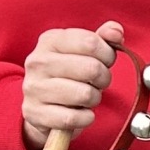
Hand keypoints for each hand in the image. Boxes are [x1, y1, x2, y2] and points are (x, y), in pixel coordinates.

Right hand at [21, 22, 123, 149]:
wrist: (41, 108)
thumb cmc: (67, 77)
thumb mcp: (82, 53)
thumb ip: (102, 39)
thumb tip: (115, 31)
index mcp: (50, 40)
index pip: (91, 42)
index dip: (107, 55)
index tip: (105, 62)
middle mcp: (38, 61)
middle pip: (92, 68)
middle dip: (104, 78)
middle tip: (97, 83)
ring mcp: (34, 88)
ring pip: (85, 94)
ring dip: (94, 99)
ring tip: (86, 97)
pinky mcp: (35, 113)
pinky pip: (74, 118)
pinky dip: (85, 118)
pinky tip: (81, 113)